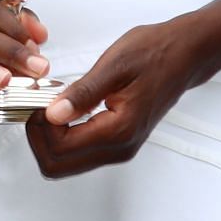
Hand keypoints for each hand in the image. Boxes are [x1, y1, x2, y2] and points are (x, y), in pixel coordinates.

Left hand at [24, 16, 206, 177]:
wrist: (183, 56)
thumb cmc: (154, 54)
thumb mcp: (113, 65)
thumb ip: (82, 93)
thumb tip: (52, 114)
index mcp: (119, 131)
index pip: (59, 149)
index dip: (38, 126)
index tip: (37, 100)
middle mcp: (120, 148)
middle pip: (57, 166)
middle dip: (39, 138)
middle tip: (38, 105)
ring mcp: (120, 149)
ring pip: (66, 162)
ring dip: (49, 138)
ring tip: (50, 104)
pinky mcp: (118, 142)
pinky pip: (79, 152)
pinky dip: (62, 136)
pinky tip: (63, 109)